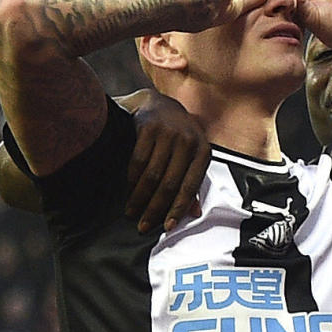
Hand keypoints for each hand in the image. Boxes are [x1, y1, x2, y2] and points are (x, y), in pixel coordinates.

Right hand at [123, 92, 209, 232]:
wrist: (160, 104)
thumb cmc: (179, 135)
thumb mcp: (192, 156)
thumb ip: (193, 183)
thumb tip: (194, 213)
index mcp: (203, 151)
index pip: (190, 186)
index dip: (178, 209)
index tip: (166, 226)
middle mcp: (188, 141)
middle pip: (169, 183)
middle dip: (155, 208)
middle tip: (143, 224)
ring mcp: (168, 133)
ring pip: (152, 175)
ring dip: (139, 198)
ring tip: (132, 211)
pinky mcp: (149, 127)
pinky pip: (138, 161)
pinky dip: (131, 179)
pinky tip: (128, 189)